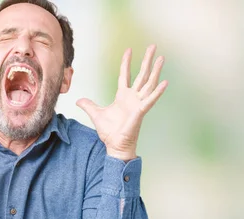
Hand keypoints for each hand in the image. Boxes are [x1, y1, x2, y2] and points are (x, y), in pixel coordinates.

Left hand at [76, 45, 167, 160]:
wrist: (115, 146)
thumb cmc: (109, 132)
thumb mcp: (96, 115)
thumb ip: (88, 105)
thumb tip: (79, 100)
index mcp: (122, 96)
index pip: (125, 75)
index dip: (126, 62)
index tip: (129, 50)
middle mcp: (132, 97)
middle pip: (141, 75)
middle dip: (147, 60)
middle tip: (153, 47)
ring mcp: (138, 103)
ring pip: (149, 83)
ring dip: (156, 70)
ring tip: (162, 58)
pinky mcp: (141, 111)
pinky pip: (151, 99)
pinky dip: (157, 91)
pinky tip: (165, 82)